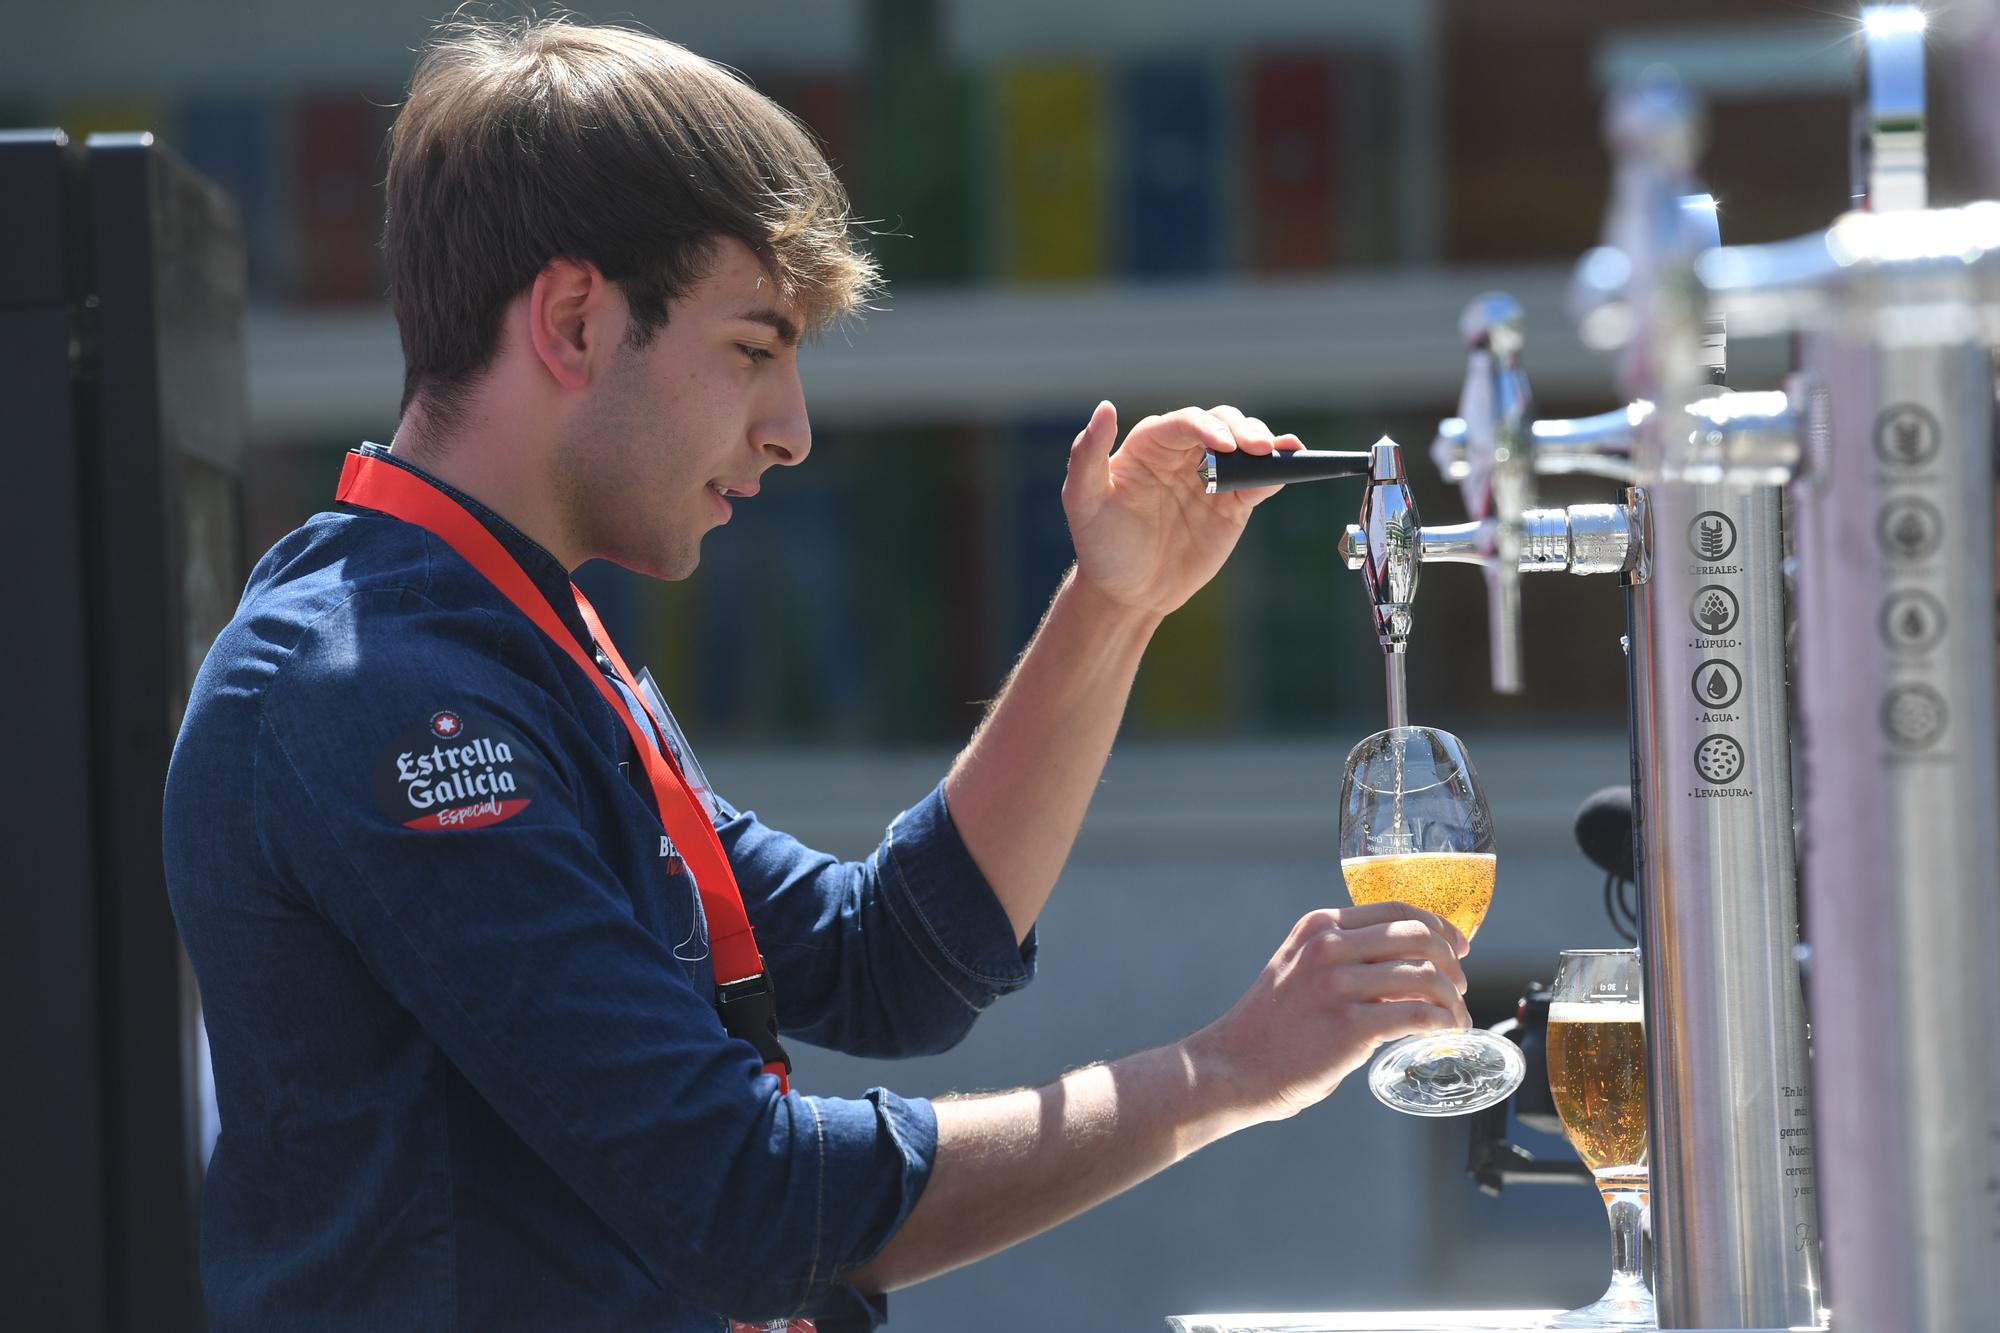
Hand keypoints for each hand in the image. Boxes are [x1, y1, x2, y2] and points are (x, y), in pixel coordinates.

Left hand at [1062, 401, 1300, 618]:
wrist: (1128, 592)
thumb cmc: (1101, 545)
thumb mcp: (1082, 500)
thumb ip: (1087, 454)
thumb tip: (1105, 407)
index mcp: (1149, 444)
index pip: (1183, 423)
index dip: (1206, 427)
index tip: (1224, 445)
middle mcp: (1183, 453)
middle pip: (1221, 424)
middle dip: (1243, 430)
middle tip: (1258, 449)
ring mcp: (1211, 477)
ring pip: (1245, 446)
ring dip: (1265, 443)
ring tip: (1278, 451)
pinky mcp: (1232, 505)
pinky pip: (1259, 482)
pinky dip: (1278, 471)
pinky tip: (1292, 464)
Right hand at [1181, 902, 1472, 1127]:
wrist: (1232, 1067)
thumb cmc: (1272, 1026)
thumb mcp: (1301, 970)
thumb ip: (1347, 961)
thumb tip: (1409, 971)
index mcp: (1319, 926)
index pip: (1398, 911)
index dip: (1439, 926)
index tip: (1459, 948)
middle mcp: (1328, 947)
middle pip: (1418, 937)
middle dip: (1452, 963)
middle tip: (1460, 989)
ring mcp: (1337, 985)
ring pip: (1425, 977)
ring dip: (1453, 1000)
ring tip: (1457, 1020)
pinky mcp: (1348, 1026)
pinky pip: (1417, 1016)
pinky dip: (1442, 1024)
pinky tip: (1445, 1033)